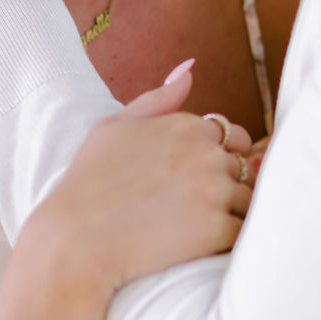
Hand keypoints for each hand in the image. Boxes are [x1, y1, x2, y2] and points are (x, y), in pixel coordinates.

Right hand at [31, 68, 253, 299]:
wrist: (73, 242)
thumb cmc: (87, 183)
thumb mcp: (113, 126)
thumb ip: (157, 98)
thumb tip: (190, 71)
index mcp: (188, 125)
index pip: (233, 137)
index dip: (217, 159)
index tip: (190, 181)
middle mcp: (208, 153)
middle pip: (243, 168)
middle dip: (225, 186)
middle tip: (187, 209)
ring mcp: (215, 191)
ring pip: (247, 201)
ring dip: (229, 215)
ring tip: (190, 230)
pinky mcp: (217, 230)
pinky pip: (242, 234)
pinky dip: (227, 242)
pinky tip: (198, 247)